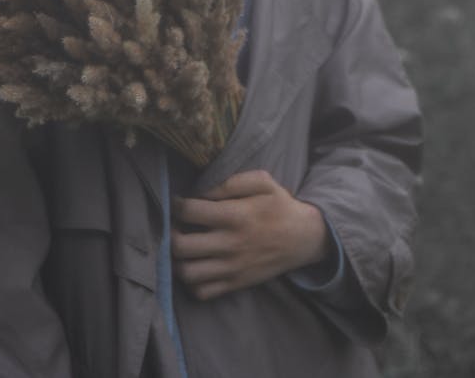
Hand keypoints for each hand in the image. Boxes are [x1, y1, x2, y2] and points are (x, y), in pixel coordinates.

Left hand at [171, 169, 327, 300]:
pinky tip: (196, 265)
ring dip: (177, 259)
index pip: (190, 212)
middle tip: (177, 225)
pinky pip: (202, 292)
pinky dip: (192, 281)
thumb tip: (202, 191)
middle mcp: (230, 245)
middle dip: (171, 233)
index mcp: (235, 216)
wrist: (303, 239)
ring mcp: (232, 268)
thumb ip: (231, 182)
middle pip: (181, 246)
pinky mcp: (235, 284)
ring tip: (183, 246)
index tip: (179, 201)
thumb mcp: (262, 182)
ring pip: (187, 273)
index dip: (177, 204)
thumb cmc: (279, 205)